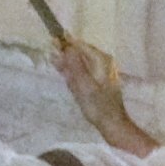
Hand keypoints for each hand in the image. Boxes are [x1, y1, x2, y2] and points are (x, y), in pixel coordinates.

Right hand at [51, 32, 153, 153]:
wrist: (112, 125)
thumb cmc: (98, 106)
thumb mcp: (83, 84)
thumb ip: (74, 64)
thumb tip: (67, 46)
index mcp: (101, 60)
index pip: (80, 45)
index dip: (65, 43)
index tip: (52, 41)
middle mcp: (103, 63)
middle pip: (79, 54)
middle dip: (67, 57)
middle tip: (54, 59)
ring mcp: (102, 73)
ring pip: (80, 64)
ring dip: (69, 67)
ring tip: (61, 70)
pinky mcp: (99, 83)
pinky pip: (83, 74)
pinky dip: (75, 76)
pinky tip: (70, 80)